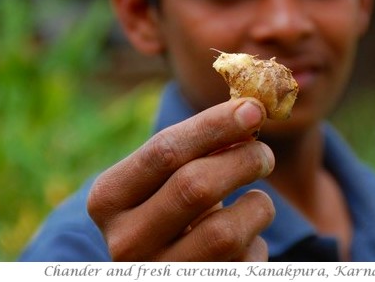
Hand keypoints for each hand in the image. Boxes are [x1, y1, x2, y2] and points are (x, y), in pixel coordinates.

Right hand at [87, 98, 275, 260]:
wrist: (170, 267)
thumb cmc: (176, 209)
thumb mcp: (172, 177)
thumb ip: (200, 146)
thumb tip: (250, 112)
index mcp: (108, 198)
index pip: (164, 151)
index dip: (214, 125)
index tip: (253, 109)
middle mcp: (124, 242)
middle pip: (195, 186)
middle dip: (243, 160)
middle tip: (265, 155)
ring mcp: (159, 276)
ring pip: (225, 232)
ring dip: (257, 208)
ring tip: (256, 204)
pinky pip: (244, 263)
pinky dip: (256, 242)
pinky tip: (244, 243)